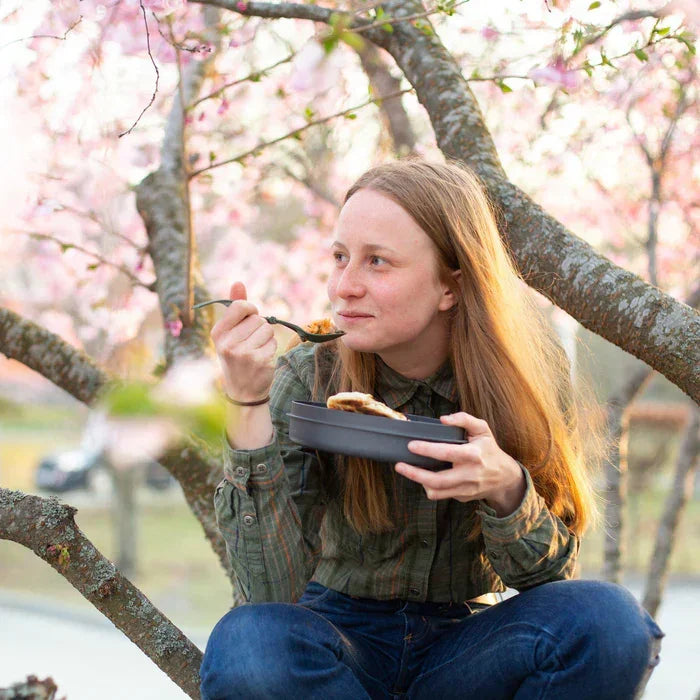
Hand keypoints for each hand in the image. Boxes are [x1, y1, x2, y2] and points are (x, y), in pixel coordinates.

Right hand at [210, 281, 276, 402]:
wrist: (242, 391)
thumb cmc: (237, 355)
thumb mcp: (230, 333)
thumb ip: (235, 306)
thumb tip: (238, 282)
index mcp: (218, 333)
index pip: (241, 305)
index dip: (250, 309)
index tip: (249, 318)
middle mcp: (228, 343)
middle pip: (258, 318)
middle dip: (259, 327)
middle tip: (251, 342)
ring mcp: (243, 353)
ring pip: (268, 329)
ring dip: (266, 338)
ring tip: (256, 350)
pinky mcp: (259, 361)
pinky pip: (273, 343)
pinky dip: (271, 348)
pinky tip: (262, 359)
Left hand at [395, 412, 525, 516]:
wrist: (504, 477)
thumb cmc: (489, 449)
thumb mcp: (482, 429)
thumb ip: (464, 419)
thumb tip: (443, 419)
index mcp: (474, 455)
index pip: (447, 453)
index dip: (427, 450)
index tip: (411, 445)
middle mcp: (469, 475)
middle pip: (437, 480)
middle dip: (415, 474)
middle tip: (399, 465)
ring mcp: (465, 489)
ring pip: (436, 491)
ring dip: (418, 482)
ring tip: (406, 470)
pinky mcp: (462, 497)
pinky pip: (441, 495)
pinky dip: (430, 487)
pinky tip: (424, 477)